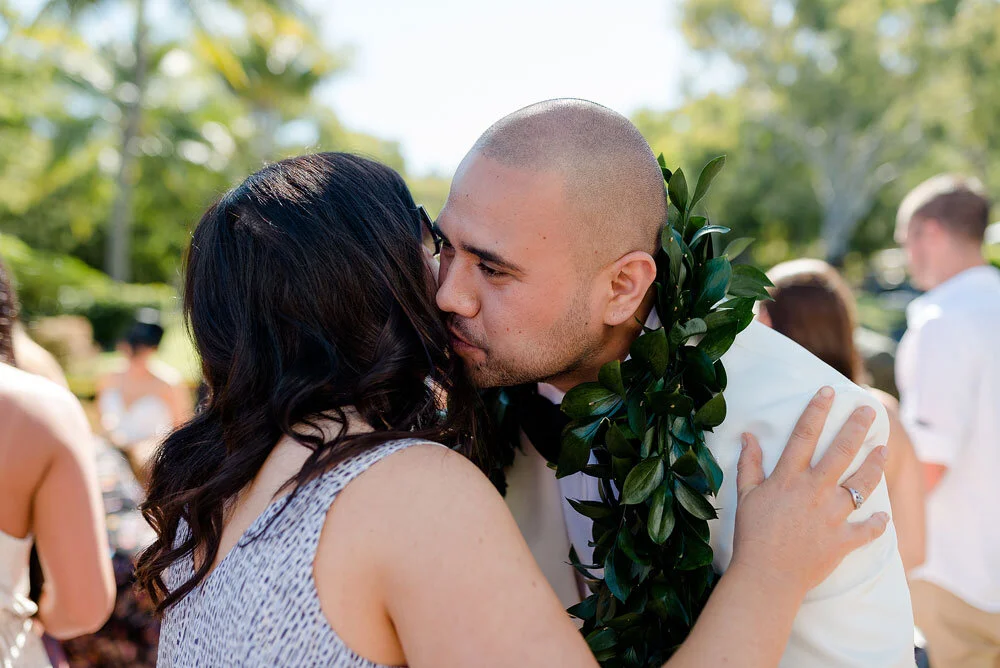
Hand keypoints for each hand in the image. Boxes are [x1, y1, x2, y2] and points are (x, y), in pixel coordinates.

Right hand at [729, 386, 888, 598]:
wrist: (766, 576)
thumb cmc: (751, 535)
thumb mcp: (745, 495)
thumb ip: (749, 464)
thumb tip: (748, 436)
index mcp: (789, 478)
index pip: (804, 435)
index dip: (817, 410)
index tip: (828, 391)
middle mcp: (815, 491)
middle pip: (841, 452)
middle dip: (857, 427)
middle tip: (869, 411)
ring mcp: (832, 515)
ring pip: (861, 484)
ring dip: (874, 465)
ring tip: (882, 450)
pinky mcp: (843, 540)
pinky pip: (867, 530)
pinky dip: (877, 523)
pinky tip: (883, 516)